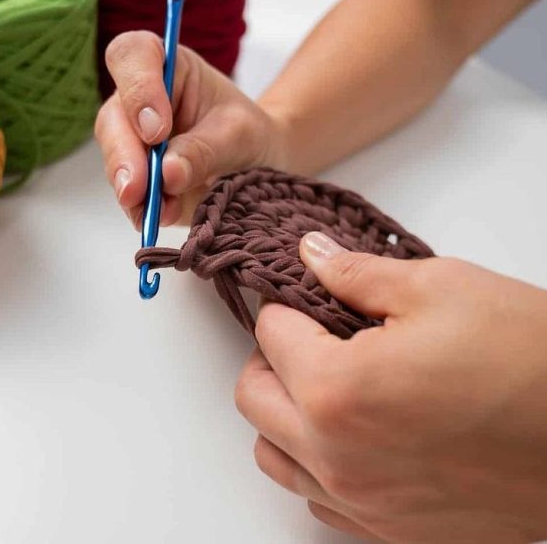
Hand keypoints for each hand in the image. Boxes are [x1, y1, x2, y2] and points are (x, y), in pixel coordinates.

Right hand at [94, 31, 288, 227]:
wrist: (257, 167)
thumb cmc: (248, 134)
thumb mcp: (239, 135)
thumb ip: (205, 149)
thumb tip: (167, 173)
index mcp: (168, 67)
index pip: (133, 56)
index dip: (137, 88)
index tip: (157, 130)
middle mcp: (140, 99)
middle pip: (113, 117)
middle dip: (125, 155)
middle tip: (139, 189)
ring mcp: (131, 139)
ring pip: (114, 158)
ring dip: (132, 188)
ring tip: (159, 210)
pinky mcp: (134, 175)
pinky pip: (126, 192)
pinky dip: (140, 209)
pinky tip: (157, 218)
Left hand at [237, 232, 546, 541]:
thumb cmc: (535, 364)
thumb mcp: (442, 289)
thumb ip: (355, 274)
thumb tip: (309, 254)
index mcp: (336, 391)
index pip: (270, 334)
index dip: (287, 304)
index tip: (307, 296)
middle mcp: (336, 457)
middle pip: (253, 399)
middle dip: (272, 358)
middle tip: (311, 335)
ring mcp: (362, 503)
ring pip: (275, 456)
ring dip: (285, 414)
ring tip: (329, 384)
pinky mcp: (393, 531)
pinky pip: (318, 499)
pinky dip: (318, 463)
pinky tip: (356, 435)